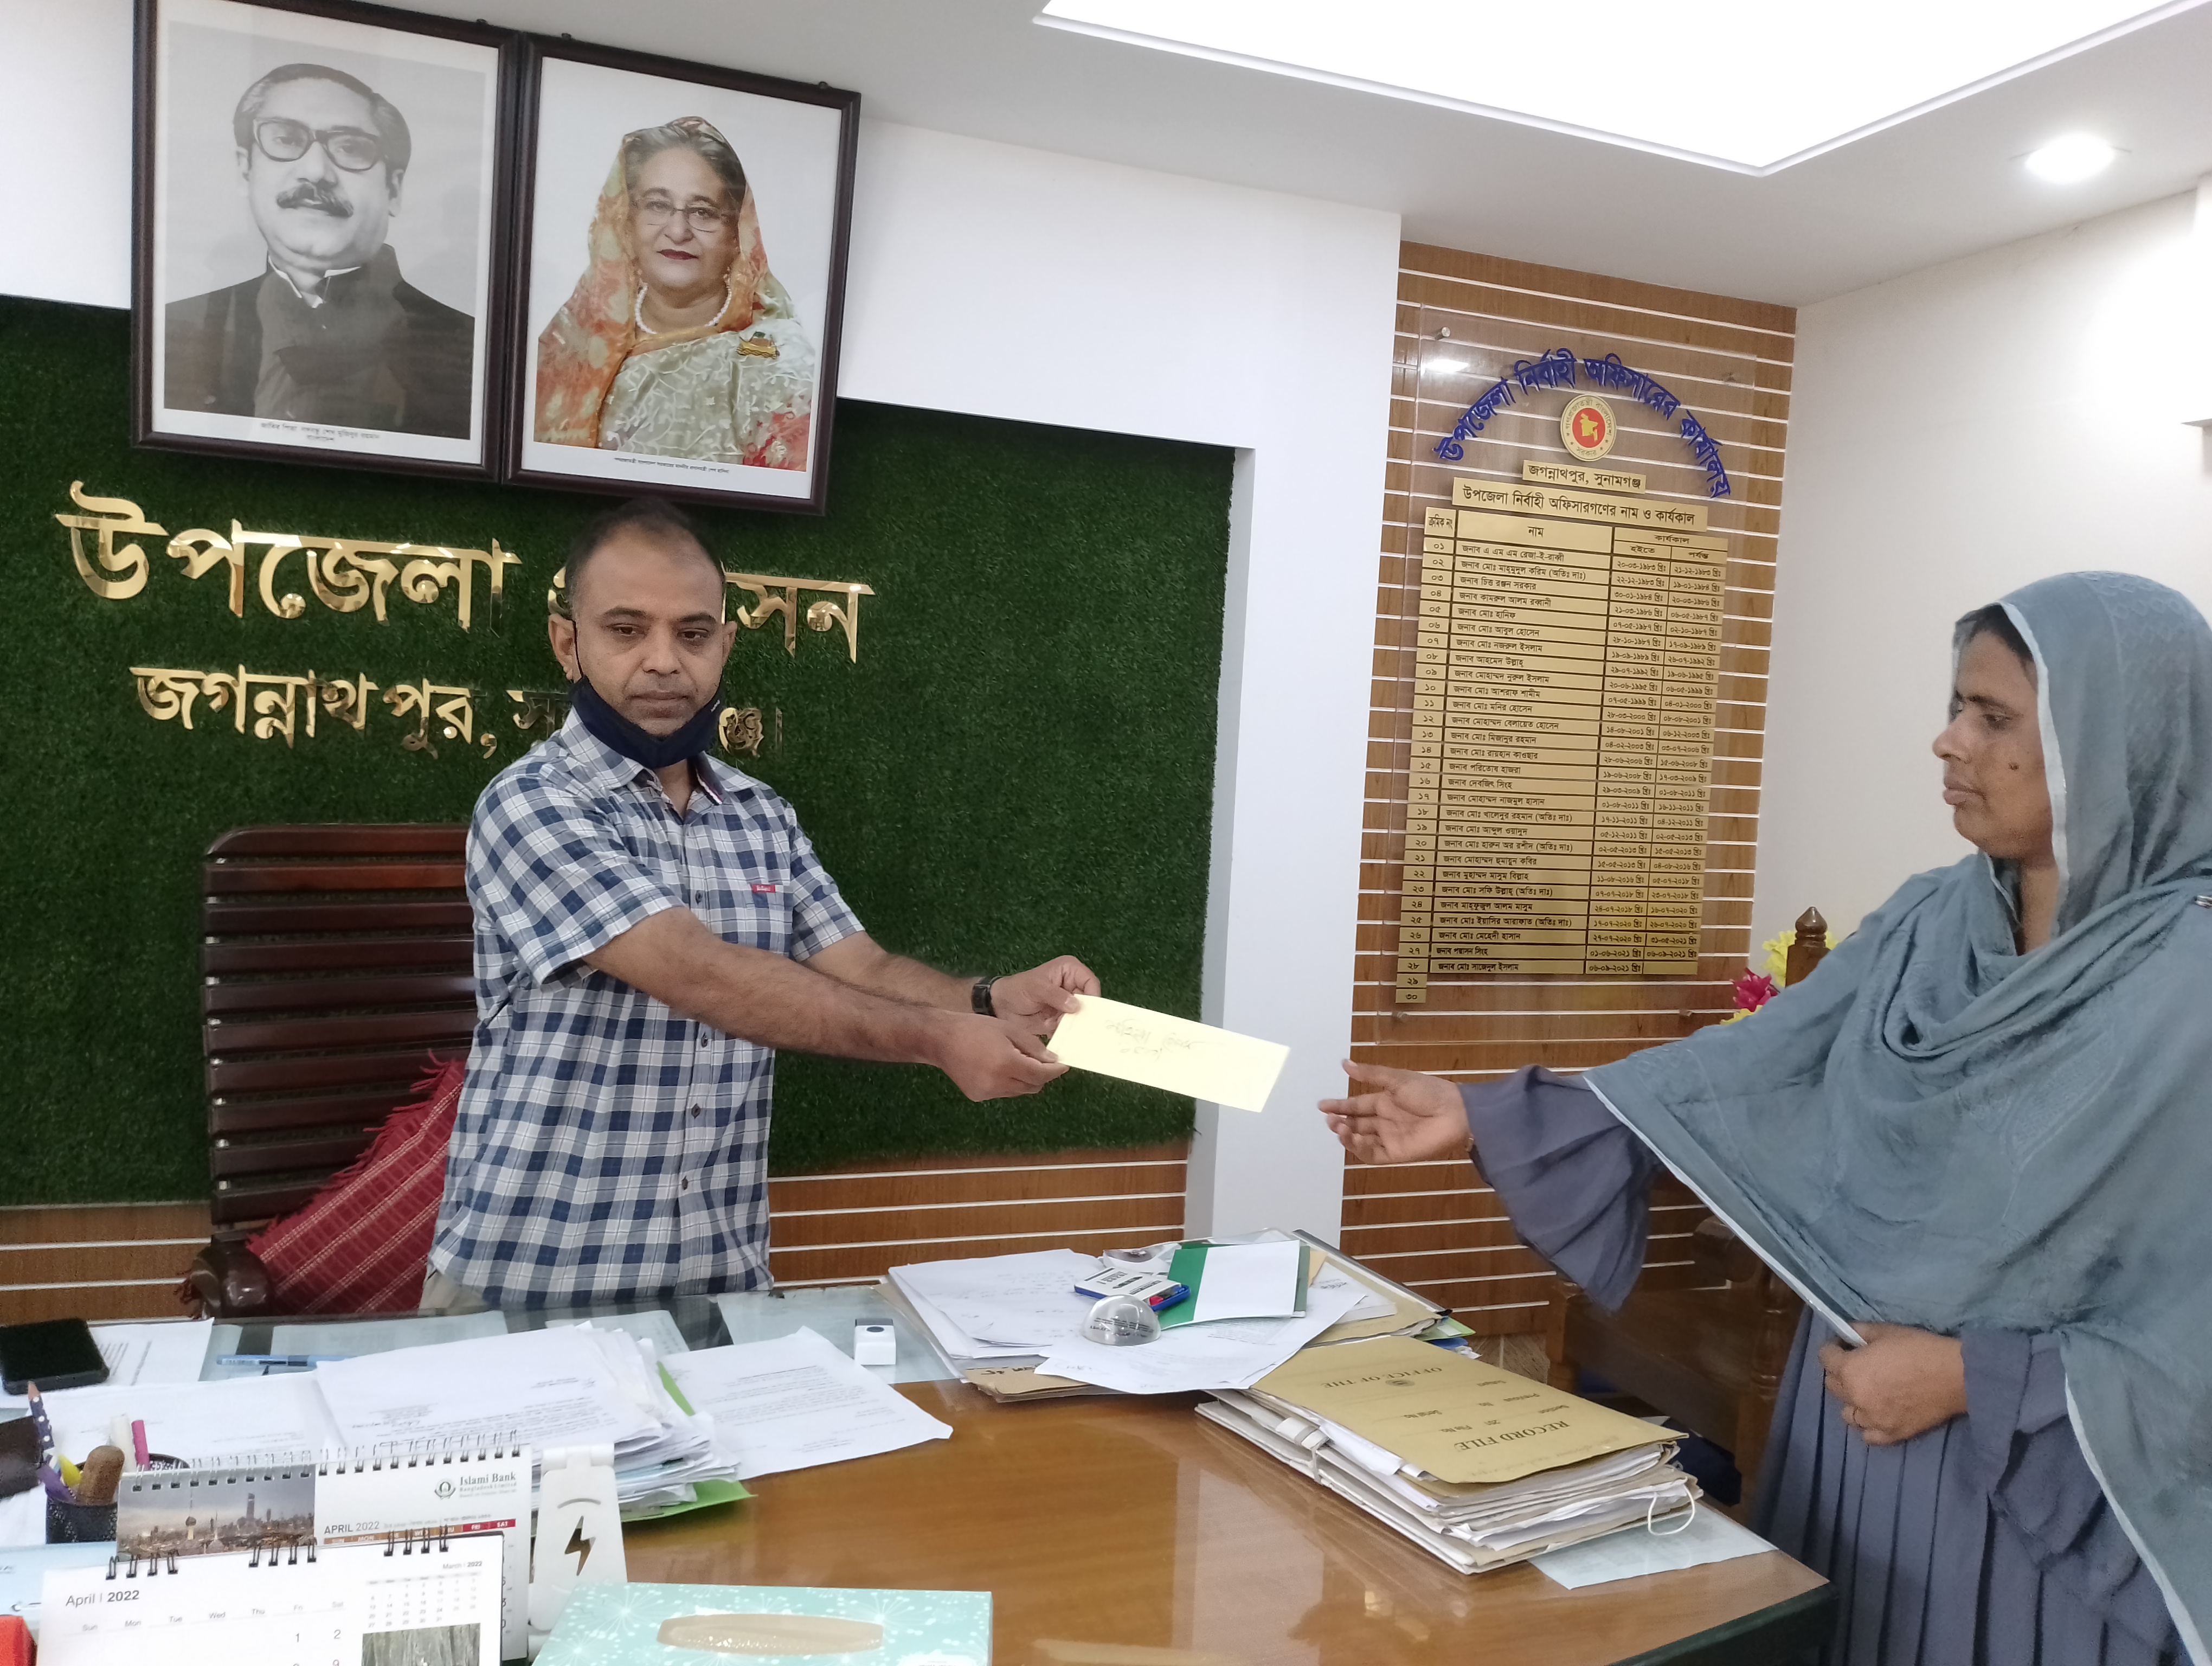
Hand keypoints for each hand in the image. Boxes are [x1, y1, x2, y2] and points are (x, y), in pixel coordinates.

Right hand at [932, 1013, 1067, 1101]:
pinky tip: (998, 1067)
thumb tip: (1052, 1061)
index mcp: (1007, 1064)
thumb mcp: (1009, 1029)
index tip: (1063, 1065)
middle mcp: (998, 1083)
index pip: (1041, 1074)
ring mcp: (987, 1092)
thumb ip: (1033, 1047)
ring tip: (1017, 1060)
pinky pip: (1003, 1092)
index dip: (1055, 1071)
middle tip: (1042, 1060)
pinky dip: (1009, 1082)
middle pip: (1033, 1086)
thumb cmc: (976, 1028)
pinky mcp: (978, 1096)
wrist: (941, 1039)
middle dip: (1041, 1074)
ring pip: (1019, 1091)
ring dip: (1025, 1079)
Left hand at [987, 955, 1100, 1035]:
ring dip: (1079, 1027)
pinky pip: (1072, 1028)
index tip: (1089, 1012)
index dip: (1093, 996)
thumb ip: (1055, 995)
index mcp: (1070, 971)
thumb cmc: (1017, 989)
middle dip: (1087, 1015)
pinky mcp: (1062, 1020)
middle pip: (1090, 1002)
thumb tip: (1076, 1006)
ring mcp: (1068, 1005)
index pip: (1090, 982)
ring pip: (1083, 1017)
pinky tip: (1070, 1041)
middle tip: (1085, 1028)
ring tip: (1077, 1037)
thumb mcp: (1035, 987)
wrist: (1000, 1007)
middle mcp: (1073, 987)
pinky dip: (1071, 1035)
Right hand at [1318, 1059, 1470, 1164]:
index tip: (1321, 1105)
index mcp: (1385, 1102)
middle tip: (1330, 1119)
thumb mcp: (1397, 1079)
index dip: (1339, 1106)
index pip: (1357, 1106)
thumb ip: (1370, 1074)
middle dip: (1340, 1121)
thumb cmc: (1428, 1092)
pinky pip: (1373, 1154)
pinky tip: (1353, 1138)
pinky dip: (1360, 1149)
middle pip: (1356, 1124)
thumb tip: (1344, 1063)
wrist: (1455, 1113)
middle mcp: (1385, 1121)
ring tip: (1338, 1127)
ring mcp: (1390, 1138)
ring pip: (1361, 1141)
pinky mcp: (1396, 1154)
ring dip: (1347, 1135)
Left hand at [1818, 1322, 1967, 1445]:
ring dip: (1852, 1401)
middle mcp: (1855, 1397)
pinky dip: (1869, 1426)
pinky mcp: (1891, 1434)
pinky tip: (1877, 1414)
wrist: (1955, 1376)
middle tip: (1857, 1366)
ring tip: (1867, 1392)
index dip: (1833, 1348)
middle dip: (1840, 1373)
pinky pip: (1868, 1435)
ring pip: (1847, 1414)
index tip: (1845, 1345)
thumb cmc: (1920, 1349)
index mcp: (1850, 1370)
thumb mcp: (1886, 1331)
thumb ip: (1861, 1332)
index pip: (1825, 1358)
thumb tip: (1849, 1333)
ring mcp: (1872, 1419)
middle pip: (1833, 1385)